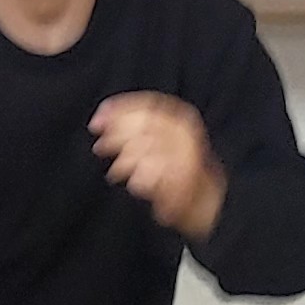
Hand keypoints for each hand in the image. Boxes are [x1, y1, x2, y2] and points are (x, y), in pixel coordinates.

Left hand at [92, 93, 226, 241]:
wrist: (206, 199)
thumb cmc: (175, 165)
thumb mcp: (156, 138)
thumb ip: (132, 126)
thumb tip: (100, 119)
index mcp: (182, 118)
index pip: (149, 105)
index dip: (120, 110)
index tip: (98, 120)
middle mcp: (188, 134)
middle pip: (148, 126)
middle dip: (118, 135)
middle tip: (101, 147)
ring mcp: (191, 157)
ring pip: (151, 150)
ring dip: (127, 162)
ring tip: (117, 172)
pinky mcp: (190, 183)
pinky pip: (160, 177)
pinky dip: (144, 180)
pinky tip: (135, 184)